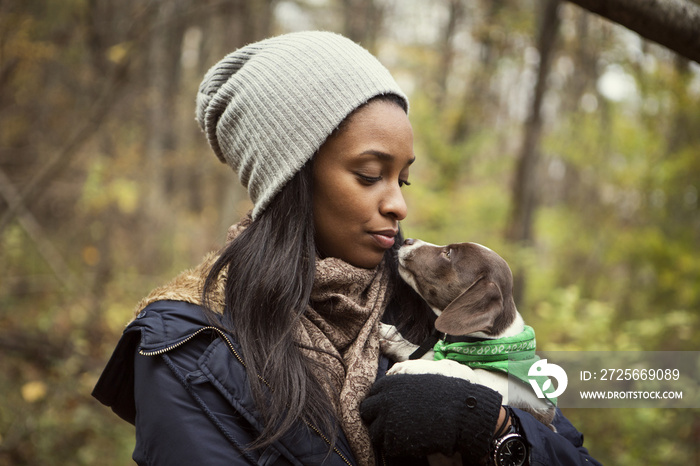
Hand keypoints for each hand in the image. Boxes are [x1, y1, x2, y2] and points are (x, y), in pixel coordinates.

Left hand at [360, 374, 501, 461]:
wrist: (462, 411)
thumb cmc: (446, 393)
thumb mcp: (421, 378)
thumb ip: (402, 381)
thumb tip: (390, 378)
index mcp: (389, 384)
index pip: (372, 395)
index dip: (380, 403)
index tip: (387, 409)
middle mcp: (384, 401)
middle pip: (367, 412)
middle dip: (376, 417)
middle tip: (390, 423)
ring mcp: (387, 421)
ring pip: (374, 432)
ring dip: (385, 434)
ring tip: (402, 435)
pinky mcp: (394, 441)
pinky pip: (388, 447)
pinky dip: (397, 447)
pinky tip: (411, 443)